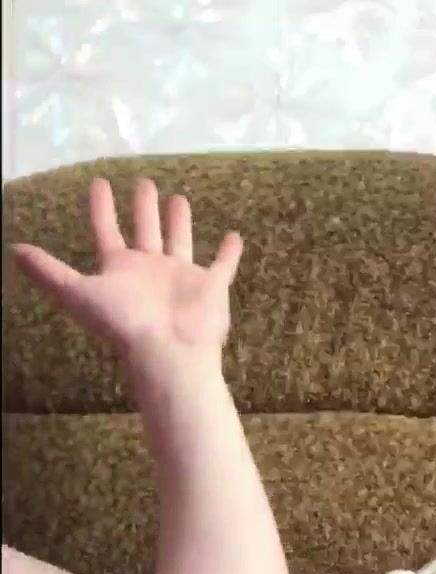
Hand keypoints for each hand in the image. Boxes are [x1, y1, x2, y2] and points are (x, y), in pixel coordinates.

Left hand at [12, 177, 242, 362]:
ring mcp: (181, 277)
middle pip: (145, 232)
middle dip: (143, 208)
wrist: (169, 351)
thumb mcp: (78, 294)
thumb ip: (49, 272)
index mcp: (120, 269)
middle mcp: (150, 270)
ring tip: (179, 199)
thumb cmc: (125, 323)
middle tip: (144, 182)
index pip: (107, 231)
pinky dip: (229, 253)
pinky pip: (223, 266)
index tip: (99, 183)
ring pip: (180, 242)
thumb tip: (13, 250)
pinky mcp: (211, 286)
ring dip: (179, 222)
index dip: (101, 208)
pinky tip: (235, 236)